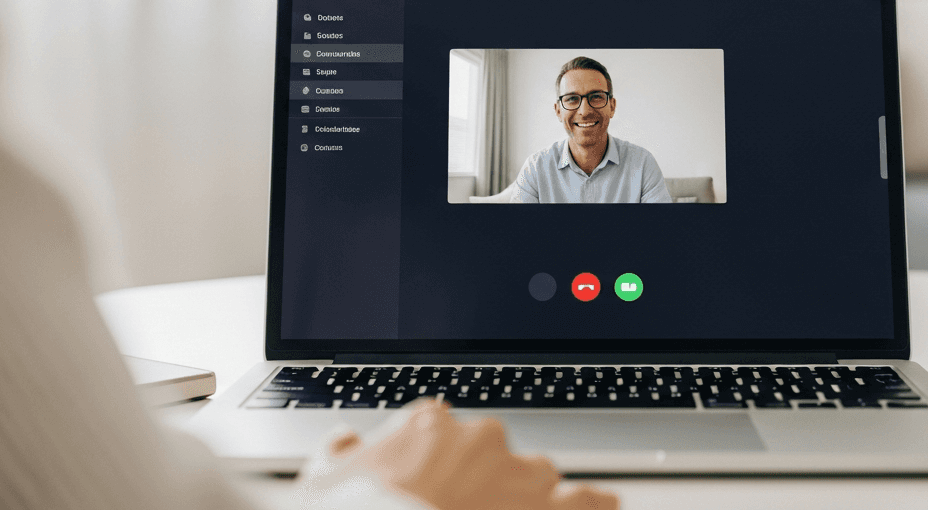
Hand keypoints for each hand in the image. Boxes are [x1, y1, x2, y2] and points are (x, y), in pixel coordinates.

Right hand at [329, 400, 617, 509]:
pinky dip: (595, 506)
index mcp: (426, 425)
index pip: (439, 433)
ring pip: (539, 475)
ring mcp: (519, 473)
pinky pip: (588, 501)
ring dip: (532, 497)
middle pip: (491, 454)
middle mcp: (479, 438)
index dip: (437, 465)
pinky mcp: (550, 507)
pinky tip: (604, 506)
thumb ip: (341, 456)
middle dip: (483, 484)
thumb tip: (342, 447)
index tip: (434, 485)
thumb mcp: (323, 483)